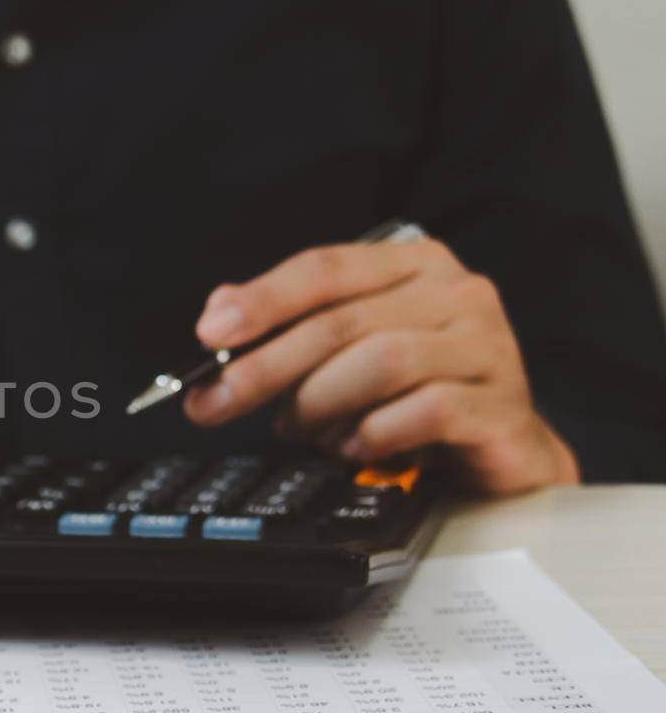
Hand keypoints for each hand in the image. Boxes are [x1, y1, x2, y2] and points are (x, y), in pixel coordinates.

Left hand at [183, 238, 578, 494]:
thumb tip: (219, 315)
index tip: (211, 333)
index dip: (261, 299)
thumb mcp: (349, 350)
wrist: (502, 448)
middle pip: (340, 322)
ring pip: (380, 362)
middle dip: (266, 367)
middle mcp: (457, 293)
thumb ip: (290, 326)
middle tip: (217, 402)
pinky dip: (375, 433)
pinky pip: (426, 411)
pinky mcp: (502, 406)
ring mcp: (488, 347)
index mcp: (413, 265)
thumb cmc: (416, 391)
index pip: (325, 268)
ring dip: (322, 403)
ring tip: (302, 430)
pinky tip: (356, 448)